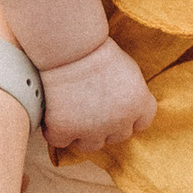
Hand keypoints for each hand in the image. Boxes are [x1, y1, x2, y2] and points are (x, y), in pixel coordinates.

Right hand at [43, 37, 157, 154]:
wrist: (68, 47)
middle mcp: (119, 122)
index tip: (115, 107)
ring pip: (89, 145)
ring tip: (71, 112)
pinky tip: (52, 116)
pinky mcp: (65, 130)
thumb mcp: (128, 70)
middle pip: (116, 136)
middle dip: (105, 124)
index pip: (141, 123)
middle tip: (89, 106)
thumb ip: (131, 94)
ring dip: (82, 133)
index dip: (127, 116)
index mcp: (139, 104)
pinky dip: (55, 131)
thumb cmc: (96, 49)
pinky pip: (60, 141)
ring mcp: (92, 129)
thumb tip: (123, 107)